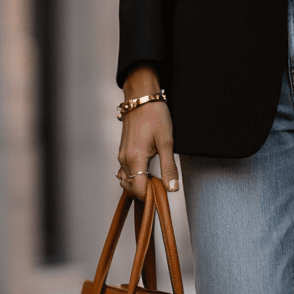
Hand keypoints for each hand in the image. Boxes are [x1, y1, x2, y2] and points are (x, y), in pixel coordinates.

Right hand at [117, 66, 178, 200]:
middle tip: (162, 187)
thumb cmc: (155, 115)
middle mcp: (124, 160)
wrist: (141, 97)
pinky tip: (146, 173)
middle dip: (146, 192)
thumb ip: (169, 167)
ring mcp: (122, 155)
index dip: (151, 196)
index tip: (163, 195)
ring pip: (127, 180)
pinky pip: (125, 172)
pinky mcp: (123, 151)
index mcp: (135, 159)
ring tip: (156, 180)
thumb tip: (171, 188)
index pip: (139, 190)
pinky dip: (134, 177)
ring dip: (139, 185)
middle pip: (131, 188)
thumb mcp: (167, 142)